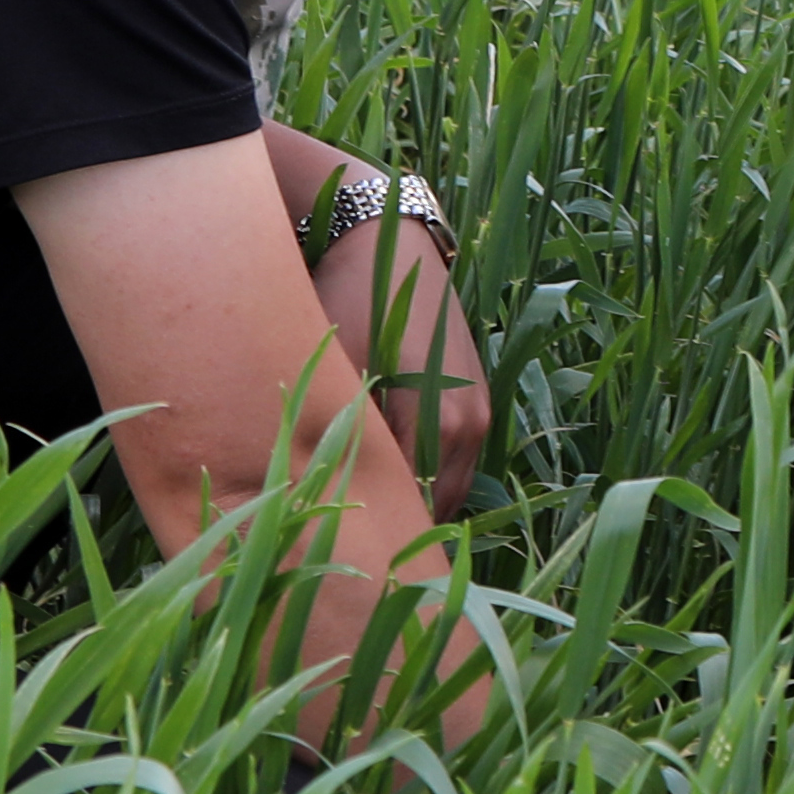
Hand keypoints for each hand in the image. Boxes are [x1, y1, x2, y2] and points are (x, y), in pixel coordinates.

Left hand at [270, 120, 488, 515]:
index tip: (344, 558)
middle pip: (439, 503)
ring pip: (449, 480)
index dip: (380, 537)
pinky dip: (426, 468)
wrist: (385, 235)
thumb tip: (314, 498)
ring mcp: (479, 407)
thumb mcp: (335, 370)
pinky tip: (386, 471)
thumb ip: (337, 437)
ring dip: (415, 497)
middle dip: (401, 527)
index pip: (414, 508)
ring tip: (366, 516)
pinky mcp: (475, 391)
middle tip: (351, 549)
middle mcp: (471, 422)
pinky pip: (453, 452)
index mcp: (438, 421)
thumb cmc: (350, 299)